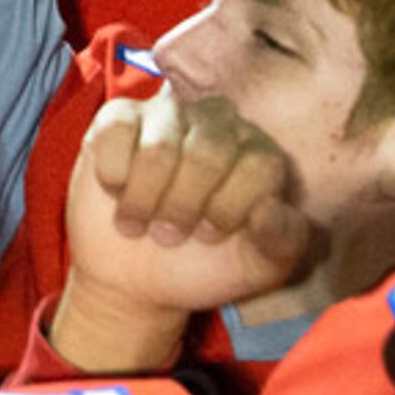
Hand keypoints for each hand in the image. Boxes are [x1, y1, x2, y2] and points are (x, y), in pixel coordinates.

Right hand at [52, 90, 312, 370]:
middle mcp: (218, 122)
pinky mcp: (118, 118)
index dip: (229, 210)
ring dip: (144, 200)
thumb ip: (281, 242)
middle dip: (182, 208)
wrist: (135, 279)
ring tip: (141, 221)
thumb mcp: (256, 268)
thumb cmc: (202, 266)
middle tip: (169, 234)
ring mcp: (167, 114)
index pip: (259, 166)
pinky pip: (116, 135)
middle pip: (207, 154)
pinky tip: (117, 193)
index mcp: (258, 152)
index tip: (210, 235)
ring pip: (159, 148)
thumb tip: (269, 209)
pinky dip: (113, 178)